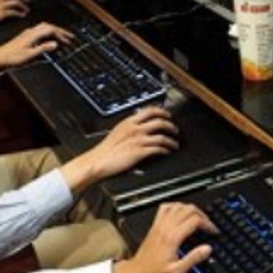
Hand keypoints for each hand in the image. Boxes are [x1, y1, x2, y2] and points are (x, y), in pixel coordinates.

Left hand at [0, 22, 73, 73]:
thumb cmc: (12, 57)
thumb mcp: (29, 55)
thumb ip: (43, 48)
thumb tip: (55, 44)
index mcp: (32, 35)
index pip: (50, 29)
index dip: (61, 33)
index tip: (68, 39)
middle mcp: (30, 32)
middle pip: (48, 26)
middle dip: (59, 31)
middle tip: (68, 37)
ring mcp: (27, 34)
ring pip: (43, 28)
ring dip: (53, 31)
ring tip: (61, 37)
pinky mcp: (25, 37)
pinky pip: (39, 31)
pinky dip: (47, 33)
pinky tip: (48, 39)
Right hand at [63, 107, 178, 183]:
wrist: (98, 161)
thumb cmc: (105, 150)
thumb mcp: (117, 131)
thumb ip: (129, 127)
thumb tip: (138, 125)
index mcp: (128, 122)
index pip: (149, 111)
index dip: (162, 112)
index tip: (167, 115)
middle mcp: (135, 129)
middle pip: (159, 122)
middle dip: (171, 125)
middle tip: (175, 129)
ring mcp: (138, 141)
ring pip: (162, 136)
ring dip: (171, 140)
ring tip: (174, 144)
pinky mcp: (139, 152)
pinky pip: (158, 149)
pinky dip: (165, 150)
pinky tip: (167, 152)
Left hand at [113, 202, 216, 272]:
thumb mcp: (176, 272)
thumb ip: (193, 259)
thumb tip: (207, 249)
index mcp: (172, 238)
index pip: (195, 220)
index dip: (208, 224)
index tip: (213, 231)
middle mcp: (165, 229)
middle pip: (187, 209)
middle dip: (202, 214)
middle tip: (208, 224)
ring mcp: (158, 226)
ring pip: (177, 205)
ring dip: (190, 209)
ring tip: (198, 218)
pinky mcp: (154, 227)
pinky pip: (165, 208)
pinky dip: (175, 206)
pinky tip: (180, 212)